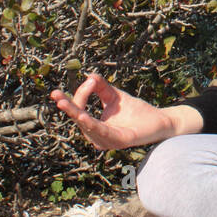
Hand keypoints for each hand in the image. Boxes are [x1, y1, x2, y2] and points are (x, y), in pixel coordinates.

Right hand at [50, 72, 176, 149]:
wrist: (160, 120)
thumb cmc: (136, 111)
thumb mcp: (114, 96)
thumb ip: (101, 87)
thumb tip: (89, 75)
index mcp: (95, 126)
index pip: (81, 109)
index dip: (82, 94)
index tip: (90, 79)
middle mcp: (98, 136)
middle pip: (80, 119)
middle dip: (68, 106)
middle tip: (56, 95)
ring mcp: (108, 141)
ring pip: (88, 127)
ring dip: (77, 115)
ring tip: (65, 104)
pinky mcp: (120, 141)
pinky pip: (103, 133)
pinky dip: (92, 125)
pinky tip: (84, 116)